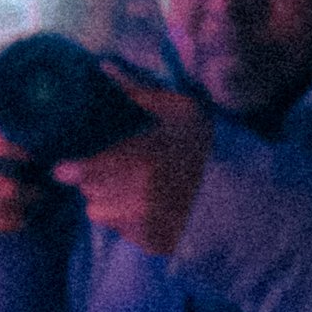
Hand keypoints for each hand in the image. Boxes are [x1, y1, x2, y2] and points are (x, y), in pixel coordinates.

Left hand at [58, 75, 212, 257]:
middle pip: (88, 192)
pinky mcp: (155, 244)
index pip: (83, 171)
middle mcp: (139, 196)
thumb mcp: (177, 110)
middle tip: (113, 171)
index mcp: (141, 160)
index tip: (65, 166)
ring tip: (130, 189)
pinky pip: (121, 232)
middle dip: (94, 181)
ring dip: (107, 202)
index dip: (72, 168)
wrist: (246, 193)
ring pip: (100, 214)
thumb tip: (104, 67)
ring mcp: (147, 224)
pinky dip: (127, 221)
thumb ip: (136, 92)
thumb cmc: (207, 146)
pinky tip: (147, 208)